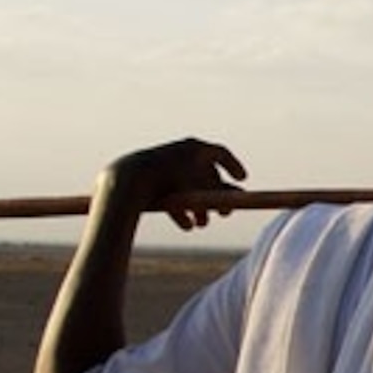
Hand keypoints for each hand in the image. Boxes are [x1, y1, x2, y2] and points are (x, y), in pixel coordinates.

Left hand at [98, 138, 247, 231]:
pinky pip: (171, 192)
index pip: (221, 154)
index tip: (242, 180)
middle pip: (205, 174)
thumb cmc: (169, 184)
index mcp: (194, 147)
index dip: (234, 167)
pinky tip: (185, 225)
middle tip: (224, 214)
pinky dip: (180, 208)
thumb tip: (244, 197)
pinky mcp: (148, 177)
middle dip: (215, 197)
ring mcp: (163, 163)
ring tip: (201, 225)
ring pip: (188, 186)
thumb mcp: (200, 190)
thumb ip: (223, 194)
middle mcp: (180, 152)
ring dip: (198, 207)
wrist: (128, 181)